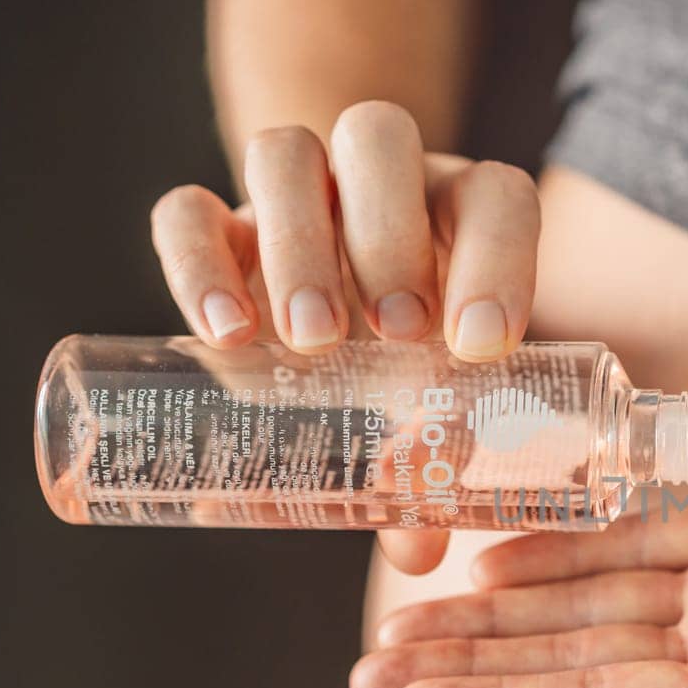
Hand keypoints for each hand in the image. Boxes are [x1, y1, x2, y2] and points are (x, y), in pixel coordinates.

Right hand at [148, 100, 541, 572]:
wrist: (326, 320)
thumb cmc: (405, 367)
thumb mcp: (430, 404)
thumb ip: (433, 464)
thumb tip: (420, 546)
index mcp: (460, 213)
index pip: (495, 198)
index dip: (500, 258)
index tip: (484, 346)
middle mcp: (380, 183)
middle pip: (379, 141)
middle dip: (390, 236)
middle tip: (400, 336)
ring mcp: (293, 195)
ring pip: (285, 155)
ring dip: (299, 243)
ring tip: (309, 340)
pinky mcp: (216, 226)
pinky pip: (187, 211)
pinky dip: (197, 264)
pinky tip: (222, 338)